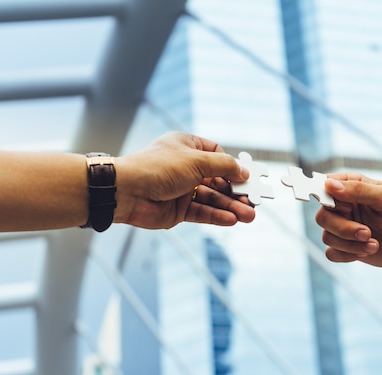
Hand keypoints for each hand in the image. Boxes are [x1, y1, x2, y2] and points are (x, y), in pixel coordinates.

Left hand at [114, 131, 254, 228]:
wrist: (126, 191)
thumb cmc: (158, 168)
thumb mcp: (197, 160)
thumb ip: (224, 166)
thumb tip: (244, 172)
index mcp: (187, 147)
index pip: (217, 155)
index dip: (233, 166)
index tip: (248, 177)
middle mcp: (185, 168)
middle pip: (218, 180)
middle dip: (237, 191)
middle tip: (254, 201)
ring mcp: (182, 190)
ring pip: (213, 199)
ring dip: (231, 207)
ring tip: (249, 215)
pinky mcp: (178, 210)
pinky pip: (202, 212)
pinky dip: (217, 216)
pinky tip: (232, 220)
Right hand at [315, 173, 381, 266]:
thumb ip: (359, 190)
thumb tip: (330, 185)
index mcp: (352, 187)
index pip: (325, 188)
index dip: (328, 199)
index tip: (346, 208)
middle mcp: (345, 207)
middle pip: (323, 217)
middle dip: (343, 228)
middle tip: (366, 233)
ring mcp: (345, 228)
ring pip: (327, 237)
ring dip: (350, 244)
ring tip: (374, 244)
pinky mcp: (348, 248)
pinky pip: (332, 254)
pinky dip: (347, 255)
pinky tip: (368, 251)